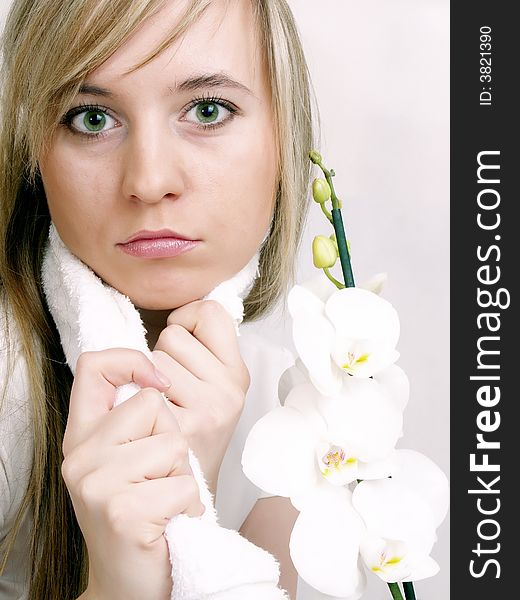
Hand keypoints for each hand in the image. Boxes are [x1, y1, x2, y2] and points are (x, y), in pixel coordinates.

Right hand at [62, 349, 204, 599]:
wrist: (130, 581)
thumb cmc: (142, 513)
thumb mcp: (127, 458)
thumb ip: (133, 418)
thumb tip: (158, 377)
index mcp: (82, 435)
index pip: (93, 366)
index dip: (130, 360)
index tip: (156, 381)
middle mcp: (81, 456)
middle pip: (151, 403)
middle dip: (171, 437)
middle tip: (158, 477)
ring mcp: (97, 484)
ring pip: (173, 443)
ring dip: (182, 475)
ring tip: (163, 499)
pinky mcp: (122, 512)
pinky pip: (183, 484)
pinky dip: (187, 505)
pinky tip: (168, 521)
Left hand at [151, 300, 249, 495]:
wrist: (188, 500)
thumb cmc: (192, 435)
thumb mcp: (214, 387)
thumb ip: (203, 349)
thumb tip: (183, 311)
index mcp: (238, 372)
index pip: (210, 311)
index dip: (188, 319)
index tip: (184, 342)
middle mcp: (230, 388)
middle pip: (173, 335)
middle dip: (162, 356)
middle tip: (172, 391)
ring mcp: (209, 409)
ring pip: (152, 358)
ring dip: (147, 380)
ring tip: (162, 409)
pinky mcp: (184, 429)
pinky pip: (143, 388)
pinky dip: (137, 404)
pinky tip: (153, 427)